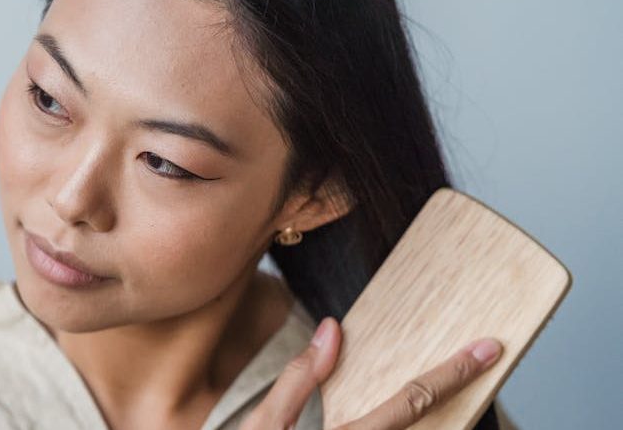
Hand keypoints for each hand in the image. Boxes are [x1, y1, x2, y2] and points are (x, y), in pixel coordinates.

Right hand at [238, 317, 502, 429]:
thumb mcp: (265, 425)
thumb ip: (299, 378)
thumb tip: (330, 331)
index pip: (413, 398)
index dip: (454, 372)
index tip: (487, 350)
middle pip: (428, 423)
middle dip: (457, 391)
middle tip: (480, 363)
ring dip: (435, 414)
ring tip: (443, 385)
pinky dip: (406, 421)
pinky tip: (402, 411)